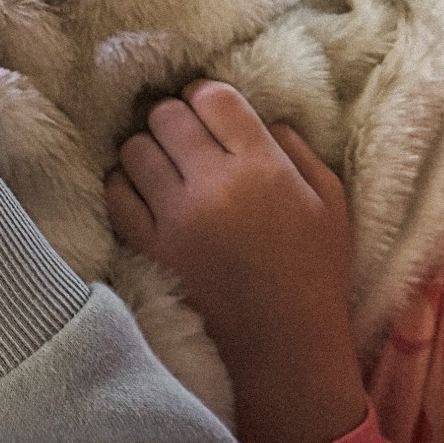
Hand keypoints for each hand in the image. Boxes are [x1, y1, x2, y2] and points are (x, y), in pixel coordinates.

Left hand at [105, 81, 365, 442]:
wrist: (284, 345)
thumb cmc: (315, 270)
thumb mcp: (329, 199)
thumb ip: (295, 146)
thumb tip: (256, 113)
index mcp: (262, 167)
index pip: (212, 97)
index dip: (208, 97)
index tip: (212, 113)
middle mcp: (213, 186)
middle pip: (166, 115)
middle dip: (176, 118)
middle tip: (189, 140)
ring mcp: (174, 218)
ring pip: (133, 148)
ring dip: (148, 149)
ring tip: (167, 166)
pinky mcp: (148, 247)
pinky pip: (114, 192)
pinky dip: (125, 184)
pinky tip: (148, 193)